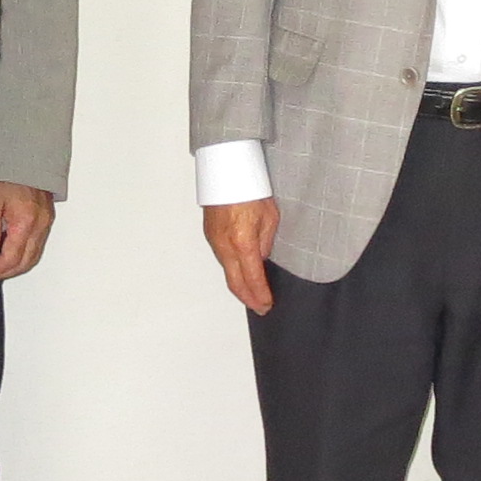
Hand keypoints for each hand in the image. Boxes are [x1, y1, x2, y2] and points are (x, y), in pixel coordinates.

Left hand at [0, 182, 58, 280]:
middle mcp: (40, 225)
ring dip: (17, 265)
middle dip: (6, 272)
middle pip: (26, 262)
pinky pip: (38, 245)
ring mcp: (46, 222)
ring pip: (34, 256)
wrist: (25, 156)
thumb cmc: (8, 173)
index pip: (11, 258)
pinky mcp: (47, 218)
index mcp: (25, 222)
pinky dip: (25, 254)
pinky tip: (11, 251)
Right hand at [203, 197, 279, 314]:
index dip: (261, 295)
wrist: (226, 172)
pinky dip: (232, 271)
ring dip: (240, 286)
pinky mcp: (210, 236)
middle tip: (260, 308)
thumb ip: (266, 242)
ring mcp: (215, 242)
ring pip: (227, 272)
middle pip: (235, 283)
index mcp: (243, 242)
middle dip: (249, 299)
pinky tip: (241, 273)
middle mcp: (225, 246)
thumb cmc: (249, 188)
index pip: (253, 279)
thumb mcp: (270, 217)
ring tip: (253, 294)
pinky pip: (222, 259)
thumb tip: (261, 258)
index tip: (267, 304)